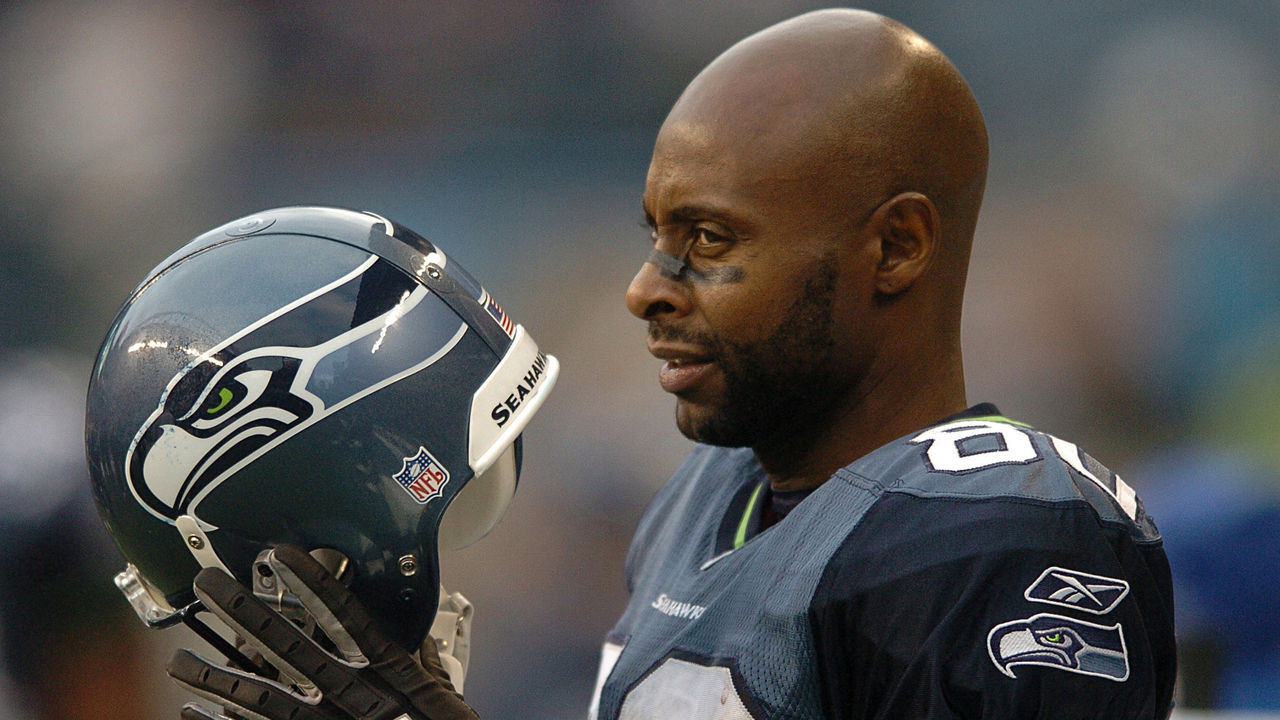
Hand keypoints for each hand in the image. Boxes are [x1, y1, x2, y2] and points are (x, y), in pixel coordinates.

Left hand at [166, 544, 478, 719]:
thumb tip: (418, 641)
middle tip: (207, 584)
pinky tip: (193, 713)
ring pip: (262, 695)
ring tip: (178, 661)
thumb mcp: (441, 698)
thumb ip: (424, 667)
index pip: (342, 616)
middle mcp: (350, 695)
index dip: (310, 584)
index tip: (281, 556)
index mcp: (386, 673)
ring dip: (217, 676)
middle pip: (288, 645)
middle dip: (244, 613)